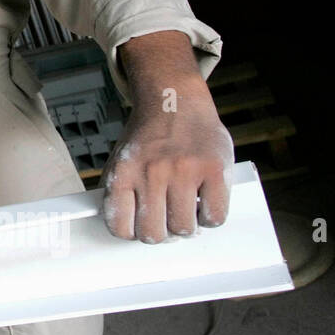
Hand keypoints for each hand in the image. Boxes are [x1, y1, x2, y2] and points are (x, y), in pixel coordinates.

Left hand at [100, 80, 233, 242]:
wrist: (174, 100)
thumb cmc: (148, 139)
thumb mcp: (122, 160)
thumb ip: (120, 193)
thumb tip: (123, 230)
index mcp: (124, 172)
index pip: (120, 226)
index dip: (131, 233)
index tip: (139, 227)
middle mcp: (152, 172)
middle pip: (153, 234)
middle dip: (160, 233)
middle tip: (165, 220)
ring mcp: (184, 170)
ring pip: (184, 228)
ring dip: (186, 225)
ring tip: (185, 207)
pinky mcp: (214, 169)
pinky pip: (215, 217)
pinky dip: (210, 217)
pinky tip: (204, 202)